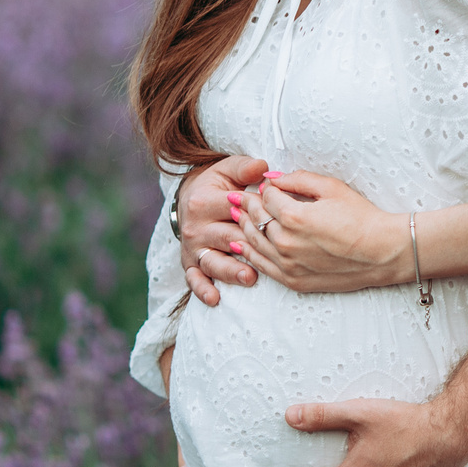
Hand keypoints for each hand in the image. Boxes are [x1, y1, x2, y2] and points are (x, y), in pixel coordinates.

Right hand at [179, 155, 268, 305]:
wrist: (190, 197)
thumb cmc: (218, 184)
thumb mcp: (228, 169)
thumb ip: (245, 168)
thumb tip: (263, 167)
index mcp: (204, 201)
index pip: (234, 211)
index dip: (257, 215)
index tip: (276, 220)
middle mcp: (196, 227)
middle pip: (227, 238)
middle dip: (249, 246)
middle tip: (271, 254)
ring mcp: (193, 248)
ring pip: (213, 262)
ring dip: (231, 272)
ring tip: (250, 277)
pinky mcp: (190, 263)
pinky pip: (194, 279)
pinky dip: (203, 290)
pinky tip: (215, 298)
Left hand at [224, 171, 406, 293]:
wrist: (382, 253)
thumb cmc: (362, 218)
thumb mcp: (332, 188)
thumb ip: (298, 179)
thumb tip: (271, 178)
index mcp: (294, 217)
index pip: (267, 198)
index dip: (264, 189)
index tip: (263, 186)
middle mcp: (286, 242)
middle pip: (256, 219)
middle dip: (247, 206)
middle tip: (239, 198)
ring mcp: (288, 265)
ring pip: (254, 243)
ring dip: (244, 227)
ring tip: (238, 216)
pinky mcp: (294, 281)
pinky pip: (262, 266)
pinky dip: (250, 253)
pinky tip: (242, 244)